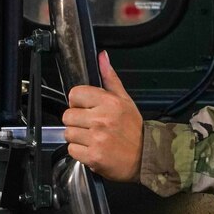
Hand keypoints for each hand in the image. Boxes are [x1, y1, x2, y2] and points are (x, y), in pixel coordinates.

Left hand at [62, 51, 142, 182]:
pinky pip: (72, 150)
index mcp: (109, 102)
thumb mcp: (125, 100)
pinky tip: (93, 148)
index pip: (75, 94)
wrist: (145, 157)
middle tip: (91, 125)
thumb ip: (110, 78)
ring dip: (78, 137)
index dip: (78, 102)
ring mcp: (97, 138)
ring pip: (68, 133)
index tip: (86, 108)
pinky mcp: (93, 156)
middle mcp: (102, 119)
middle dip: (77, 121)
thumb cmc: (133, 129)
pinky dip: (80, 151)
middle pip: (68, 115)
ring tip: (93, 138)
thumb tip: (102, 57)